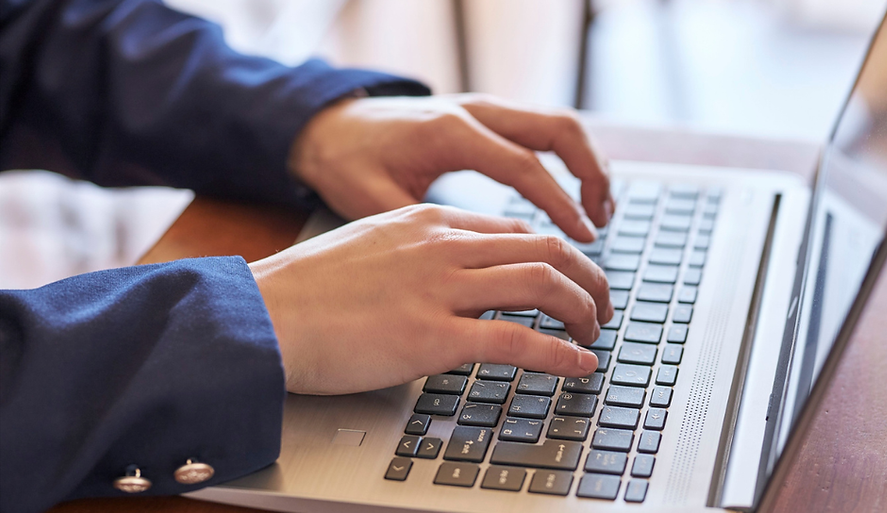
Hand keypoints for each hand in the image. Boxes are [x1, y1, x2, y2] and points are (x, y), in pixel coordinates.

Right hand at [248, 204, 612, 394]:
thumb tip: (454, 274)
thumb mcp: (371, 245)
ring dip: (583, 308)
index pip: (515, 230)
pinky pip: (518, 340)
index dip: (555, 255)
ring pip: (544, 283)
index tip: (568, 279)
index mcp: (429, 221)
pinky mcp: (433, 337)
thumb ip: (418, 251)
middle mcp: (444, 246)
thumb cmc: (308, 288)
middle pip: (545, 247)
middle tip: (601, 305)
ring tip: (596, 332)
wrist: (265, 312)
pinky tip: (581, 363)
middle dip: (588, 277)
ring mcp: (441, 289)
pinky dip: (560, 352)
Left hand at [288, 94, 613, 242]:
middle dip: (592, 175)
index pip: (525, 166)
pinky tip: (572, 197)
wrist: (327, 125)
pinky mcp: (486, 118)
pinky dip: (567, 161)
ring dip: (587, 165)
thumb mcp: (372, 202)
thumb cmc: (346, 162)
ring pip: (558, 125)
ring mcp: (484, 109)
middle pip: (559, 129)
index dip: (561, 204)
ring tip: (600, 213)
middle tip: (602, 223)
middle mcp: (475, 111)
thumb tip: (469, 277)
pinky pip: (541, 131)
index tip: (585, 239)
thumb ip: (423, 234)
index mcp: (451, 132)